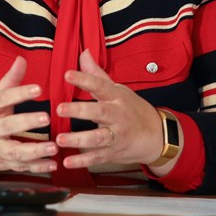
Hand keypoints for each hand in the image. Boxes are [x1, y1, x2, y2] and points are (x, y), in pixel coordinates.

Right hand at [0, 56, 57, 181]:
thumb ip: (10, 80)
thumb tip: (21, 59)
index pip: (2, 99)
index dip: (19, 93)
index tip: (38, 88)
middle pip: (7, 127)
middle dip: (26, 123)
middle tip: (46, 117)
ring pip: (14, 152)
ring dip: (35, 151)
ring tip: (53, 146)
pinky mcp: (4, 163)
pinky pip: (21, 167)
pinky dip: (37, 167)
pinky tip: (53, 164)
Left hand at [55, 49, 164, 169]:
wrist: (156, 135)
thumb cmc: (133, 109)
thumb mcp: (118, 89)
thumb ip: (97, 74)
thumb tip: (83, 52)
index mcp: (116, 97)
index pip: (100, 85)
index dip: (84, 79)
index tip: (67, 74)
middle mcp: (118, 115)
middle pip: (99, 112)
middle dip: (79, 111)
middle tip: (59, 109)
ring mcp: (117, 135)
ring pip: (98, 137)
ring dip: (79, 139)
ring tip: (60, 139)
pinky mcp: (114, 152)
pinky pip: (98, 157)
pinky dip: (83, 161)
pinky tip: (67, 162)